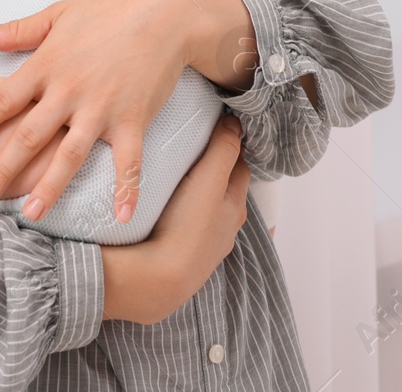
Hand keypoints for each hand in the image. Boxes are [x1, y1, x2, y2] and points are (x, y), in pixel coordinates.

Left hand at [0, 0, 196, 224]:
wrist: (165, 14)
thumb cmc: (109, 11)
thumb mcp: (58, 14)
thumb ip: (17, 30)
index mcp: (47, 65)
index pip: (3, 98)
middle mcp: (69, 91)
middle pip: (29, 135)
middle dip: (3, 167)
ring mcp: (102, 108)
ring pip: (69, 155)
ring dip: (50, 187)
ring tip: (31, 214)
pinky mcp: (133, 119)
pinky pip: (129, 161)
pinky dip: (126, 189)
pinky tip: (121, 216)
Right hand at [101, 113, 249, 323]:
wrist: (162, 278)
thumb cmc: (187, 225)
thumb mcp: (210, 178)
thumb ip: (224, 149)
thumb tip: (235, 123)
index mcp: (235, 205)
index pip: (240, 168)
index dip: (231, 149)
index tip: (218, 134)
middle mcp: (227, 228)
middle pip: (227, 192)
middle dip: (219, 173)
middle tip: (198, 154)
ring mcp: (207, 248)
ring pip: (210, 215)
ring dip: (201, 199)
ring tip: (181, 185)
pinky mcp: (186, 260)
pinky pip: (192, 233)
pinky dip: (187, 221)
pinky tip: (171, 217)